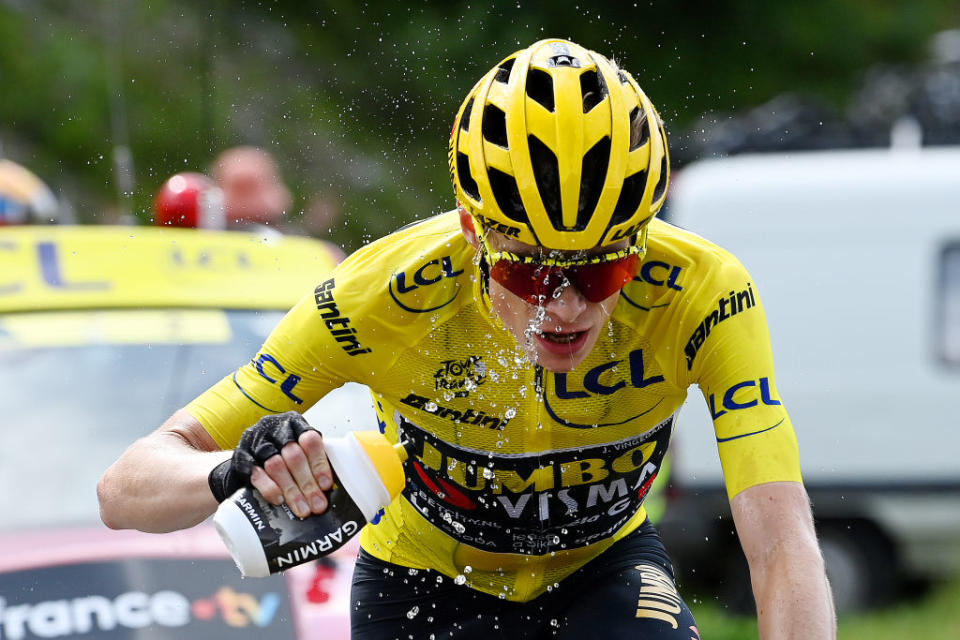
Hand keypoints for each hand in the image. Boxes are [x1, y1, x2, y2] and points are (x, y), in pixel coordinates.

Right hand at [208, 411, 332, 517]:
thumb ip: (312, 463)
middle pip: (294, 455)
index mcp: (294, 424)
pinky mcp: (241, 458)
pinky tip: (279, 500)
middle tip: (317, 505)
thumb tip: (329, 492)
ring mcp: (256, 442)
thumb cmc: (279, 456)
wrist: (246, 459)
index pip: (311, 440)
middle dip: (308, 483)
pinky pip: (256, 473)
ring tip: (301, 509)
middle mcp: (274, 429)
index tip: (326, 485)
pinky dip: (269, 488)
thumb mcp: (298, 451)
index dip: (320, 463)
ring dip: (291, 490)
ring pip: (276, 465)